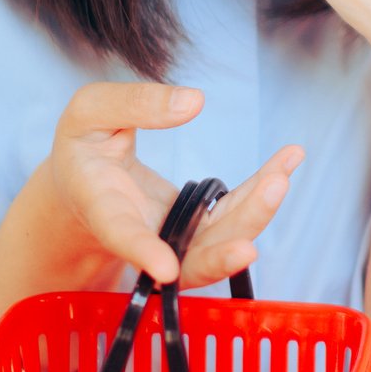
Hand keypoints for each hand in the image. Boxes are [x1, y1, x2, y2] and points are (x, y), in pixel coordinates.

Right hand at [35, 81, 300, 287]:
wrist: (81, 182)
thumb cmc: (82, 147)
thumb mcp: (89, 112)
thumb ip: (135, 104)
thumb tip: (193, 102)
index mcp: (101, 208)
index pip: (121, 235)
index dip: (143, 252)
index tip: (165, 269)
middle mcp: (142, 235)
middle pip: (187, 255)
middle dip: (227, 240)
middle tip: (268, 197)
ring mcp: (173, 238)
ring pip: (217, 244)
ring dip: (255, 214)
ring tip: (282, 176)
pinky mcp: (197, 228)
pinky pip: (234, 217)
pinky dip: (262, 193)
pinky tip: (289, 160)